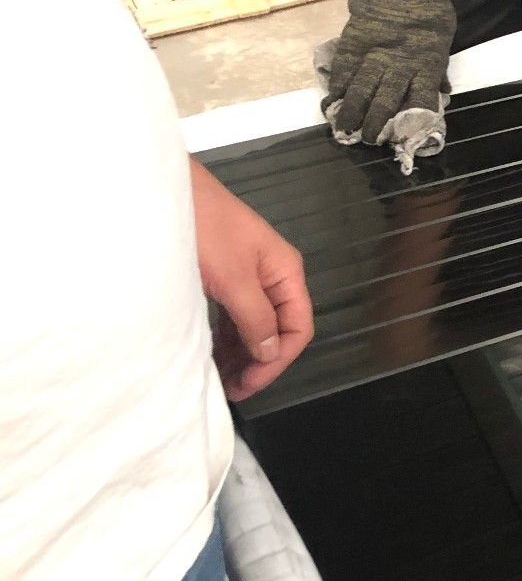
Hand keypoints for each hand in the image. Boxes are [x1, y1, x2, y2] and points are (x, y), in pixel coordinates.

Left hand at [191, 162, 312, 401]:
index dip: (277, 359)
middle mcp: (272, 276)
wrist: (164, 191)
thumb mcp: (233, 278)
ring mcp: (248, 275)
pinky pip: (233, 315)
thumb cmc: (203, 226)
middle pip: (276, 329)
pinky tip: (210, 353)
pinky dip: (225, 337)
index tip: (250, 382)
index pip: (297, 327)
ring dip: (240, 352)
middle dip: (258, 361)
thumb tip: (268, 352)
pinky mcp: (224, 275)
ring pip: (253, 324)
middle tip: (232, 388)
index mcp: (285, 273)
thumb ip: (255, 318)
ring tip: (220, 377)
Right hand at [325, 0, 454, 142]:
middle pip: (385, 103)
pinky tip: (333, 99)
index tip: (402, 137)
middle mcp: (399, 66)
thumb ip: (439, 67)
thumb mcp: (444, 39)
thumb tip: (442, 90)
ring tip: (344, 128)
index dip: (410, 123)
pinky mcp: (355, 41)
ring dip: (352, 112)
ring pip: (362, 91)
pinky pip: (344, 69)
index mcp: (426, 66)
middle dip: (374, 125)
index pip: (419, 103)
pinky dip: (338, 85)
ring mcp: (375, 54)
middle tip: (367, 140)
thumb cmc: (430, 9)